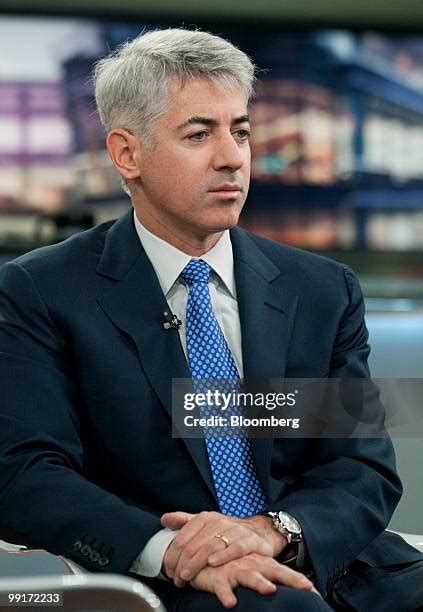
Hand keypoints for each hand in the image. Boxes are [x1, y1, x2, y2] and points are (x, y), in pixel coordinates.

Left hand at [161, 510, 286, 585]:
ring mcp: (235, 530)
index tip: (168, 569)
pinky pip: (236, 548)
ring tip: (188, 576)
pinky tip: (213, 563)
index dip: (173, 554)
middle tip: (176, 578)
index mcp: (205, 518)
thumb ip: (184, 521)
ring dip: (197, 563)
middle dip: (183, 563)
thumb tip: (164, 519)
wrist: (259, 531)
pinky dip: (224, 555)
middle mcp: (219, 522)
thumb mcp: (205, 523)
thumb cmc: (228, 531)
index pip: (184, 536)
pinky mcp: (250, 540)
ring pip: (212, 546)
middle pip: (195, 544)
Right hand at [189, 553, 318, 608]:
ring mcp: (234, 569)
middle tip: (306, 586)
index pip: (282, 570)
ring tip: (270, 589)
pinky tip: (231, 603)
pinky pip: (222, 587)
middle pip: (273, 570)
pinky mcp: (217, 577)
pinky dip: (226, 594)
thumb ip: (264, 576)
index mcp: (259, 563)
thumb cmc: (227, 564)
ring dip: (259, 582)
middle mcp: (250, 564)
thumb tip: (278, 588)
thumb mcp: (248, 568)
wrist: (202, 554)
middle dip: (290, 578)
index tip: (315, 592)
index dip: (298, 580)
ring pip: (249, 575)